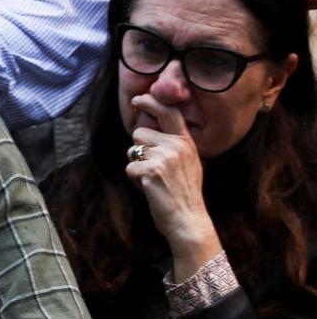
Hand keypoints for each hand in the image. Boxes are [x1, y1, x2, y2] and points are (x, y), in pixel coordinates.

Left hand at [125, 93, 220, 277]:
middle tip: (154, 170)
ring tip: (153, 179)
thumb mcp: (188, 163)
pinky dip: (134, 179)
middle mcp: (177, 146)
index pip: (170, 113)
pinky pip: (129, 167)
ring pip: (132, 149)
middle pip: (140, 132)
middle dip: (139, 150)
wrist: (189, 219)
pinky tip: (149, 188)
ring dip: (136, 164)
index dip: (152, 102)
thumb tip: (148, 132)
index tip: (138, 99)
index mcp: (187, 143)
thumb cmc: (184, 193)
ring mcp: (164, 158)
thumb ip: (173, 146)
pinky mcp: (150, 171)